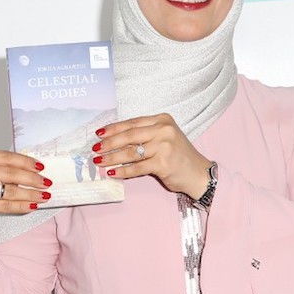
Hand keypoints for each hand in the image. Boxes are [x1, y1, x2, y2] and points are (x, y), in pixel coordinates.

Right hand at [0, 150, 51, 244]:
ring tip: (43, 196)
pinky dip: (22, 205)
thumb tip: (29, 168)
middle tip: (46, 182)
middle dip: (32, 178)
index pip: (6, 157)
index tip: (40, 167)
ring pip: (11, 190)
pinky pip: (7, 205)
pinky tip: (32, 205)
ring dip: (31, 194)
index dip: (26, 162)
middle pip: (11, 173)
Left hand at [91, 114, 211, 197]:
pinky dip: (122, 171)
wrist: (198, 173)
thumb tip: (115, 140)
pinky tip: (112, 173)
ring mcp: (164, 146)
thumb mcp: (164, 138)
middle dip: (109, 143)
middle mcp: (164, 130)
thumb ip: (144, 135)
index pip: (132, 123)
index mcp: (162, 120)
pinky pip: (137, 167)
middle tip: (95, 148)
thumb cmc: (178, 156)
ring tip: (99, 161)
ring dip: (112, 157)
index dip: (113, 128)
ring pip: (131, 152)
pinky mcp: (163, 163)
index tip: (99, 133)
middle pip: (129, 135)